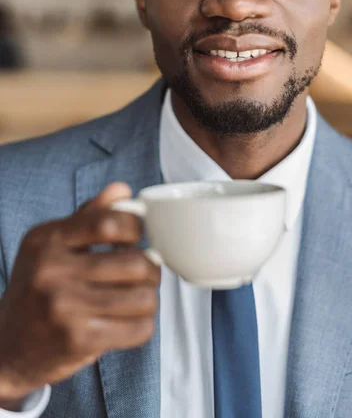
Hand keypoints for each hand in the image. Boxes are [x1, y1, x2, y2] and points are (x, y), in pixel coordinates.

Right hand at [0, 182, 159, 401]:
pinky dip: (143, 325)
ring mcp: (64, 308)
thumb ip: (88, 216)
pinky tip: (129, 321)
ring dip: (148, 298)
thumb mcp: (52, 246)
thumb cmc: (38, 290)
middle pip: (135, 263)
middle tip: (146, 272)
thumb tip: (122, 189)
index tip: (139, 237)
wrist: (8, 348)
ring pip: (143, 297)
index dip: (137, 228)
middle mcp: (51, 272)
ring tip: (137, 297)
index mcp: (47, 240)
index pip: (109, 223)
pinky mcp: (78, 341)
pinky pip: (138, 329)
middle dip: (151, 268)